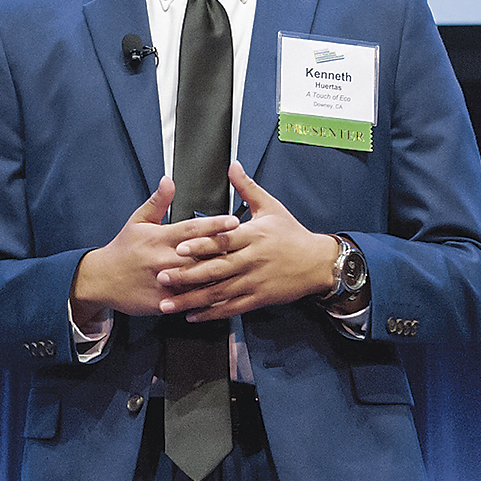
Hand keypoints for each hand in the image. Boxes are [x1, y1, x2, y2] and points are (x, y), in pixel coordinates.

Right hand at [71, 176, 241, 319]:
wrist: (102, 280)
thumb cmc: (124, 249)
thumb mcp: (138, 221)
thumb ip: (158, 201)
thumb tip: (169, 179)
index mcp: (159, 238)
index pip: (192, 229)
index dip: (215, 224)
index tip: (235, 220)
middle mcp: (164, 259)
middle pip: (201, 254)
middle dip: (225, 250)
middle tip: (250, 245)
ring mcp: (164, 282)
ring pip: (199, 279)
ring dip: (221, 274)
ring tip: (244, 269)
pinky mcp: (163, 301)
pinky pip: (190, 300)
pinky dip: (208, 297)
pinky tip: (226, 294)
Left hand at [156, 163, 339, 320]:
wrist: (317, 262)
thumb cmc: (291, 234)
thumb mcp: (271, 207)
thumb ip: (247, 188)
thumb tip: (232, 165)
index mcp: (252, 236)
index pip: (223, 240)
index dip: (201, 244)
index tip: (179, 247)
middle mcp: (251, 260)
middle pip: (215, 269)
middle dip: (187, 274)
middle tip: (162, 276)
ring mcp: (254, 282)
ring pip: (219, 293)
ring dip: (192, 299)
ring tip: (168, 303)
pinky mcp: (258, 298)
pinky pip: (231, 308)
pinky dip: (211, 314)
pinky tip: (192, 316)